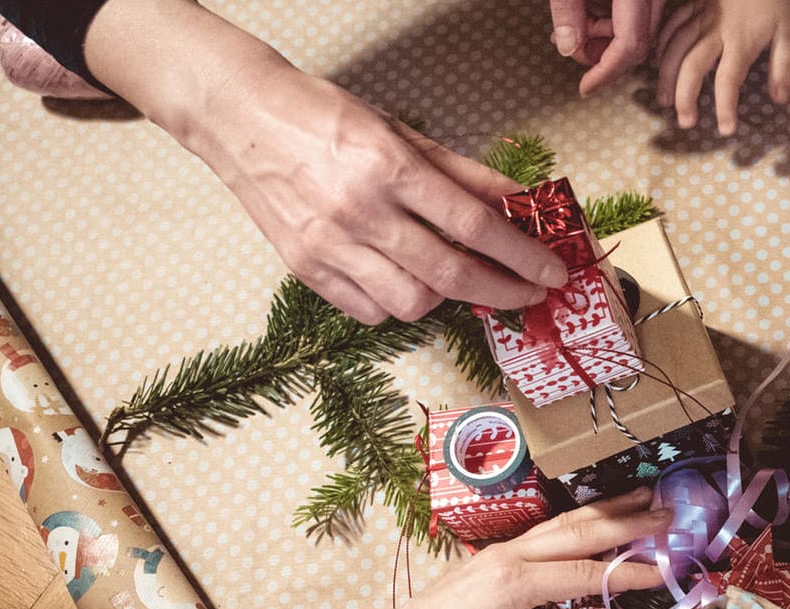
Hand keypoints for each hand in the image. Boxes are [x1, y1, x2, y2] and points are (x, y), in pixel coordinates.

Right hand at [192, 67, 569, 322]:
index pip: (474, 225)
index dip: (522, 254)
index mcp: (387, 168)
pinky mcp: (304, 268)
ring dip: (447, 298)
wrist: (238, 116)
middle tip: (530, 292)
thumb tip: (518, 201)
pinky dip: (398, 304)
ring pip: (411, 302)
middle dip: (503, 290)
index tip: (551, 270)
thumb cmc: (320, 116)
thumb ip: (463, 172)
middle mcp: (358, 211)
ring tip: (458, 278)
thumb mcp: (400, 131)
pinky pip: (369, 311)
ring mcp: (327, 245)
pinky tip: (407, 280)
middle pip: (450, 273)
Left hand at [375, 490, 670, 608]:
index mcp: (516, 585)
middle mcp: (512, 555)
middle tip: (669, 515)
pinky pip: (548, 530)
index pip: (587, 573)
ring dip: (608, 510)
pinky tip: (603, 515)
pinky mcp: (499, 551)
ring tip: (646, 497)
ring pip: (564, 522)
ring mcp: (504, 548)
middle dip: (628, 521)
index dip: (629, 573)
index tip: (667, 570)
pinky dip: (582, 521)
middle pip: (580, 531)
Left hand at [549, 0, 667, 94]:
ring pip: (640, 32)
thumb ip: (567, 9)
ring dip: (606, 40)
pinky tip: (588, 14)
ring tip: (575, 25)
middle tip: (571, 46)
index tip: (585, 87)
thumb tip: (568, 47)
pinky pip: (639, 18)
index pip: (629, 45)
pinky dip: (613, 24)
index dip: (605, 72)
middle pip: (638, 44)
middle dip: (603, 56)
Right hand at [654, 0, 789, 133]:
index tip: (725, 129)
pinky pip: (670, 26)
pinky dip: (661, 45)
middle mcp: (715, 30)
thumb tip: (780, 98)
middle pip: (692, 67)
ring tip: (665, 100)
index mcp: (741, 41)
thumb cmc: (777, 0)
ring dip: (666, 76)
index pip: (729, 80)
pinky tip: (658, 62)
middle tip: (686, 122)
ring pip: (674, 48)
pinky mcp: (693, 4)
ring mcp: (700, 16)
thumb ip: (783, 66)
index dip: (726, 107)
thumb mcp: (789, 32)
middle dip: (686, 97)